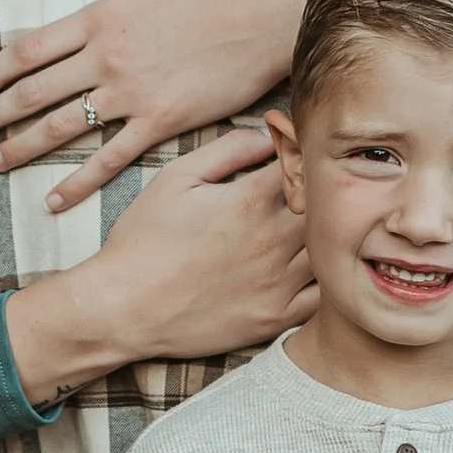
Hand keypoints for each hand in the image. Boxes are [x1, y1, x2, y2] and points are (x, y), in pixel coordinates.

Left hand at [0, 0, 316, 212]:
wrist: (266, 16)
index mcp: (100, 17)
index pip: (28, 49)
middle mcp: (106, 57)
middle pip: (32, 91)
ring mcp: (132, 93)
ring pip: (62, 126)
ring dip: (20, 146)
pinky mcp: (161, 121)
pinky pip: (110, 158)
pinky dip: (78, 182)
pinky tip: (53, 199)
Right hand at [4, 128, 316, 399]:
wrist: (123, 307)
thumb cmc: (143, 240)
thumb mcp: (176, 178)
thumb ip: (228, 149)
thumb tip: (268, 135)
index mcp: (252, 200)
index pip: (304, 162)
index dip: (305, 154)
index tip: (297, 156)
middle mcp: (273, 240)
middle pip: (326, 205)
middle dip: (323, 193)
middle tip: (311, 192)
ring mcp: (278, 282)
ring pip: (329, 249)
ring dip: (328, 234)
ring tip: (318, 227)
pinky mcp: (276, 317)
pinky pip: (322, 295)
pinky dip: (326, 278)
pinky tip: (313, 267)